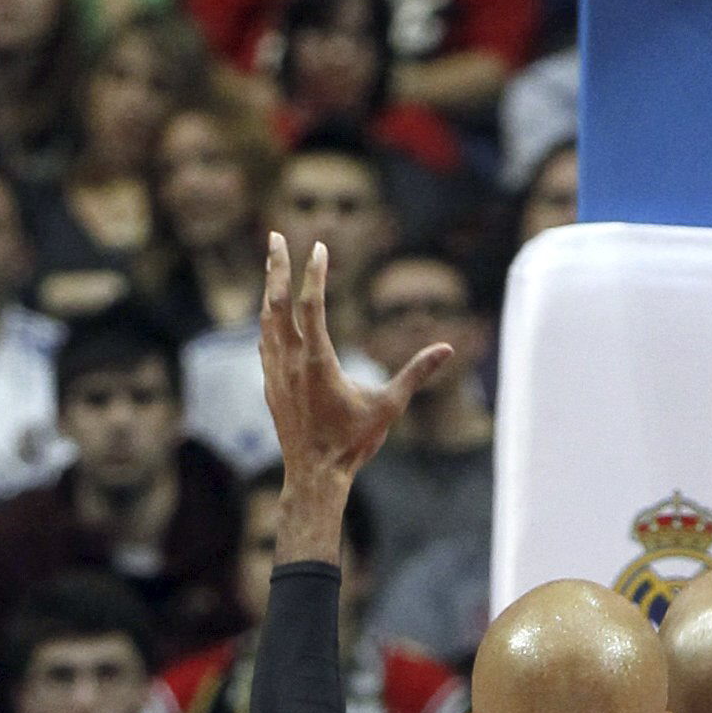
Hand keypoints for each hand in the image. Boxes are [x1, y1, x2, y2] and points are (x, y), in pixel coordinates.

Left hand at [260, 234, 452, 484]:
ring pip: (266, 320)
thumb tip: (447, 348)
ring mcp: (276, 374)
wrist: (313, 477)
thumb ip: (416, 373)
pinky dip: (267, 320)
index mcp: (318, 362)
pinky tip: (270, 316)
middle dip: (276, 266)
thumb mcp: (390, 406)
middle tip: (274, 235)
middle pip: (277, 303)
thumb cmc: (353, 442)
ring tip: (272, 265)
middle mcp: (291, 362)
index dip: (315, 274)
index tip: (320, 247)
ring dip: (268, 289)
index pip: (312, 306)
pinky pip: (264, 343)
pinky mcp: (271, 386)